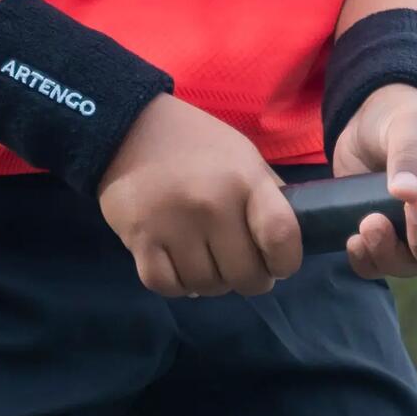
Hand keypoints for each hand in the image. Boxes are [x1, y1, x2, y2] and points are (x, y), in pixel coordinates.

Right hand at [97, 96, 299, 296]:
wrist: (129, 129)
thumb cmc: (196, 142)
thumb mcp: (243, 155)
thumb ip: (267, 194)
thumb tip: (287, 237)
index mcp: (245, 179)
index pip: (280, 234)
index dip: (287, 261)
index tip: (281, 265)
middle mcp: (212, 204)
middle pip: (244, 274)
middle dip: (251, 280)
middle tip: (246, 271)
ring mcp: (174, 225)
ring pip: (206, 285)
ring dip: (213, 283)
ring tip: (212, 264)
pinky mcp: (140, 241)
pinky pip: (167, 287)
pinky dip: (179, 286)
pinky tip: (183, 269)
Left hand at [332, 83, 416, 279]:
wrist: (370, 122)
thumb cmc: (409, 120)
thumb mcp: (414, 128)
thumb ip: (412, 155)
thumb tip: (404, 192)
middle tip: (411, 207)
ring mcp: (412, 236)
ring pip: (410, 267)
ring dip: (390, 253)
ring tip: (370, 221)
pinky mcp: (381, 240)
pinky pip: (375, 267)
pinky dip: (366, 260)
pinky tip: (354, 240)